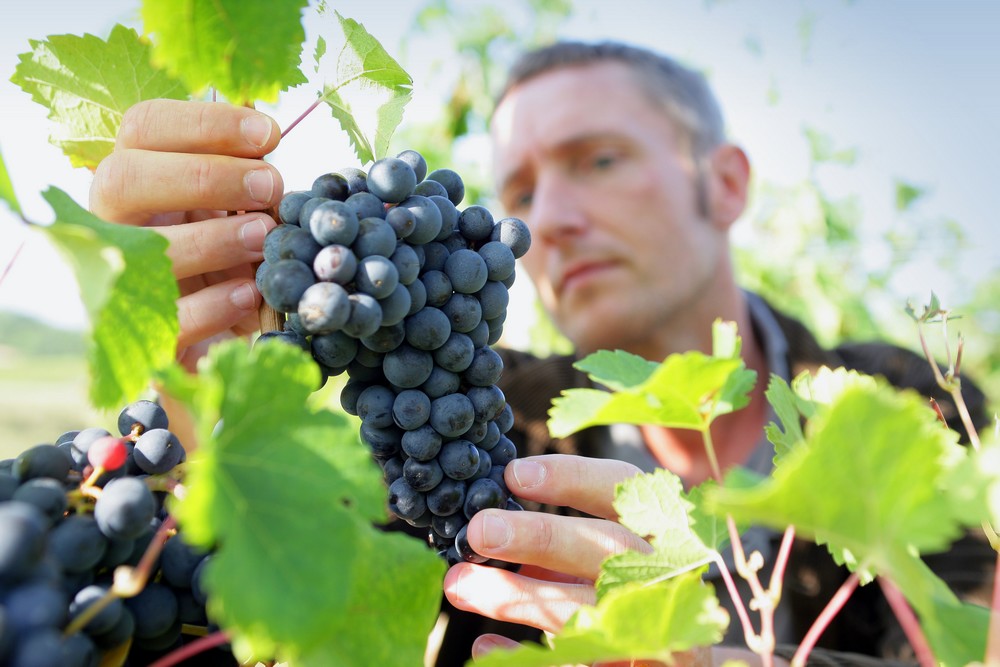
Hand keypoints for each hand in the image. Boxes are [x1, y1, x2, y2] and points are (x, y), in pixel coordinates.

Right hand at [89, 99, 283, 369]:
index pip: (144, 127)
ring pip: (142, 249)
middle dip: (205, 176)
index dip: (206, 122)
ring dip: (213, 238)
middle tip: (270, 185)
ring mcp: (119, 280)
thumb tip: (263, 123)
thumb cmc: (240, 257)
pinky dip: (211, 305)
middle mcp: (115, 223)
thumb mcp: (246, 207)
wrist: (239, 341)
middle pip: (124, 178)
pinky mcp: (144, 339)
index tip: (269, 134)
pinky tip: (248, 292)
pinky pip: (166, 318)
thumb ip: (247, 169)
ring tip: (264, 236)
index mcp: (139, 177)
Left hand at [443, 454, 659, 662]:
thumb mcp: (616, 551)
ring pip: (585, 609)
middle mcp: (665, 570)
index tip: (513, 474)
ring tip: (460, 584)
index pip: (623, 488)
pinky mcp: (639, 664)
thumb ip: (569, 539)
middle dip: (542, 536)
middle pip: (609, 547)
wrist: (685, 653)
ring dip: (518, 597)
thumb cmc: (637, 586)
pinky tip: (484, 643)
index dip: (571, 478)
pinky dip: (527, 658)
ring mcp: (655, 624)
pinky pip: (578, 662)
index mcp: (660, 525)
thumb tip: (496, 523)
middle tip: (481, 530)